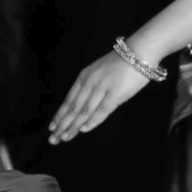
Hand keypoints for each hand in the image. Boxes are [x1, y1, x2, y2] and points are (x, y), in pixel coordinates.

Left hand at [46, 52, 163, 143]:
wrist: (139, 52)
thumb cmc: (122, 63)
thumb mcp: (99, 72)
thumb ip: (91, 87)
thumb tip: (84, 107)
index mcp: (84, 77)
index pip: (69, 100)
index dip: (60, 115)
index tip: (52, 127)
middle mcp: (89, 83)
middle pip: (73, 108)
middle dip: (62, 124)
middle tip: (53, 139)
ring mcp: (101, 88)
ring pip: (84, 111)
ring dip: (73, 126)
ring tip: (65, 138)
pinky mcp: (115, 93)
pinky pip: (101, 110)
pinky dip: (92, 121)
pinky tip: (83, 129)